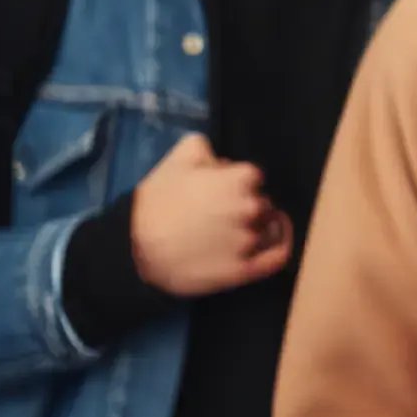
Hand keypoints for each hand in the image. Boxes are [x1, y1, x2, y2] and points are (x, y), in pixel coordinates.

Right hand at [129, 133, 291, 296]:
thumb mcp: (177, 159)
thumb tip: (222, 160)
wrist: (135, 249)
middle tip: (218, 213)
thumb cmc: (156, 202)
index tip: (219, 191)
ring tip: (233, 230)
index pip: (252, 177)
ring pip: (268, 227)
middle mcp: (252, 208)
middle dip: (245, 205)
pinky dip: (281, 244)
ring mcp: (250, 240)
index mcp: (241, 179)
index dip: (236, 183)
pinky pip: (277, 256)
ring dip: (258, 225)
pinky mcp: (244, 269)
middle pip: (261, 202)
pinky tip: (275, 237)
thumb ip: (206, 148)